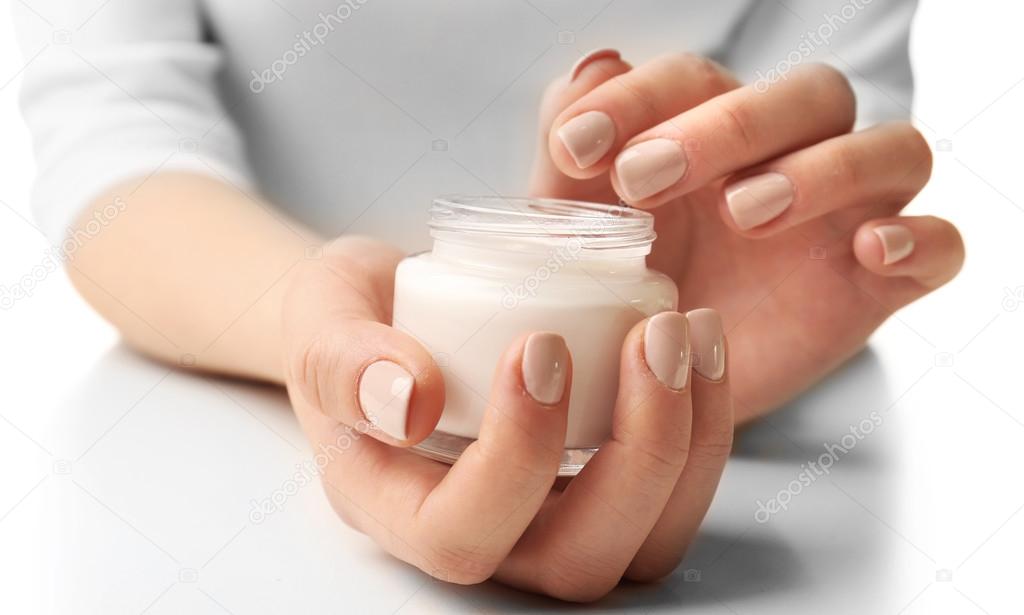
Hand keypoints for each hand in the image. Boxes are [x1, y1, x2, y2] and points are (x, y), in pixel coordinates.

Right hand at [282, 236, 733, 600]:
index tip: (539, 344)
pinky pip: (671, 494)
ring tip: (689, 332)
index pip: (460, 535)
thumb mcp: (321, 319)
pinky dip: (703, 424)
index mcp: (398, 511)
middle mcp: (483, 535)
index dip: (514, 456)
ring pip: (643, 543)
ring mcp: (547, 518)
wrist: (392, 311)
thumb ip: (341, 359)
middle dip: (638, 455)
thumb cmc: (350, 319)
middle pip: (576, 560)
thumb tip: (408, 402)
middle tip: (654, 336)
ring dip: (690, 444)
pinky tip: (702, 341)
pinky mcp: (596, 484)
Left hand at [531, 51, 963, 421]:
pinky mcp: (878, 284)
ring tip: (744, 213)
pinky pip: (941, 244)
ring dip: (824, 169)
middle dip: (725, 127)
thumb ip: (572, 148)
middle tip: (644, 180)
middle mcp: (790, 157)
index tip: (576, 148)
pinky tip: (870, 249)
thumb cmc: (616, 289)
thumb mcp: (577, 229)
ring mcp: (845, 216)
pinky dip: (921, 238)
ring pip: (890, 149)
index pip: (698, 79)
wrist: (652, 388)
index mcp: (714, 131)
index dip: (638, 100)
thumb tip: (593, 65)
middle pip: (807, 96)